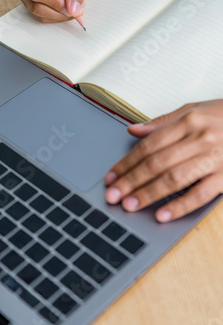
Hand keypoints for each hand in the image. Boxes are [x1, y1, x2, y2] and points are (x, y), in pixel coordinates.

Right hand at [11, 0, 87, 22]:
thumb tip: (73, 9)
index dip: (53, 1)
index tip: (69, 5)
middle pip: (35, 5)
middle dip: (57, 11)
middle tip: (77, 9)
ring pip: (38, 13)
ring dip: (58, 14)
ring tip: (74, 6)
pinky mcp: (27, 0)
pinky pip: (40, 15)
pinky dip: (55, 15)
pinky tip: (66, 7)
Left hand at [105, 100, 222, 221]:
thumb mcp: (195, 109)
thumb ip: (163, 122)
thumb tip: (133, 130)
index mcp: (189, 121)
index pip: (149, 145)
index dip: (127, 162)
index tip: (112, 176)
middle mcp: (200, 138)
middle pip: (157, 163)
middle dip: (131, 180)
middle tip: (113, 195)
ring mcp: (214, 159)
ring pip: (174, 178)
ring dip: (148, 193)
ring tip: (130, 205)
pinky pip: (201, 194)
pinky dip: (180, 205)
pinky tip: (163, 214)